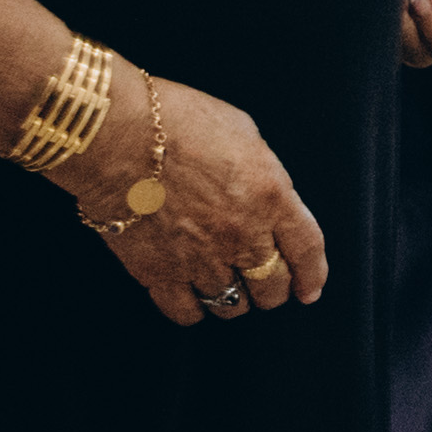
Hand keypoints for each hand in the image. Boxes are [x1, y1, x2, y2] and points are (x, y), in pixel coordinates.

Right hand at [66, 70, 329, 326]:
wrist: (119, 137)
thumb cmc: (178, 120)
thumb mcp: (245, 133)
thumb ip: (262, 174)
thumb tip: (264, 194)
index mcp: (271, 197)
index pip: (306, 249)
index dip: (312, 274)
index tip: (310, 289)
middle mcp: (241, 235)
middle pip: (272, 286)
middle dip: (275, 290)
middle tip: (268, 287)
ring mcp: (200, 259)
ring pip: (232, 304)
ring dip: (235, 300)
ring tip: (229, 289)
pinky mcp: (159, 273)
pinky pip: (186, 311)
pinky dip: (193, 309)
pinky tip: (191, 296)